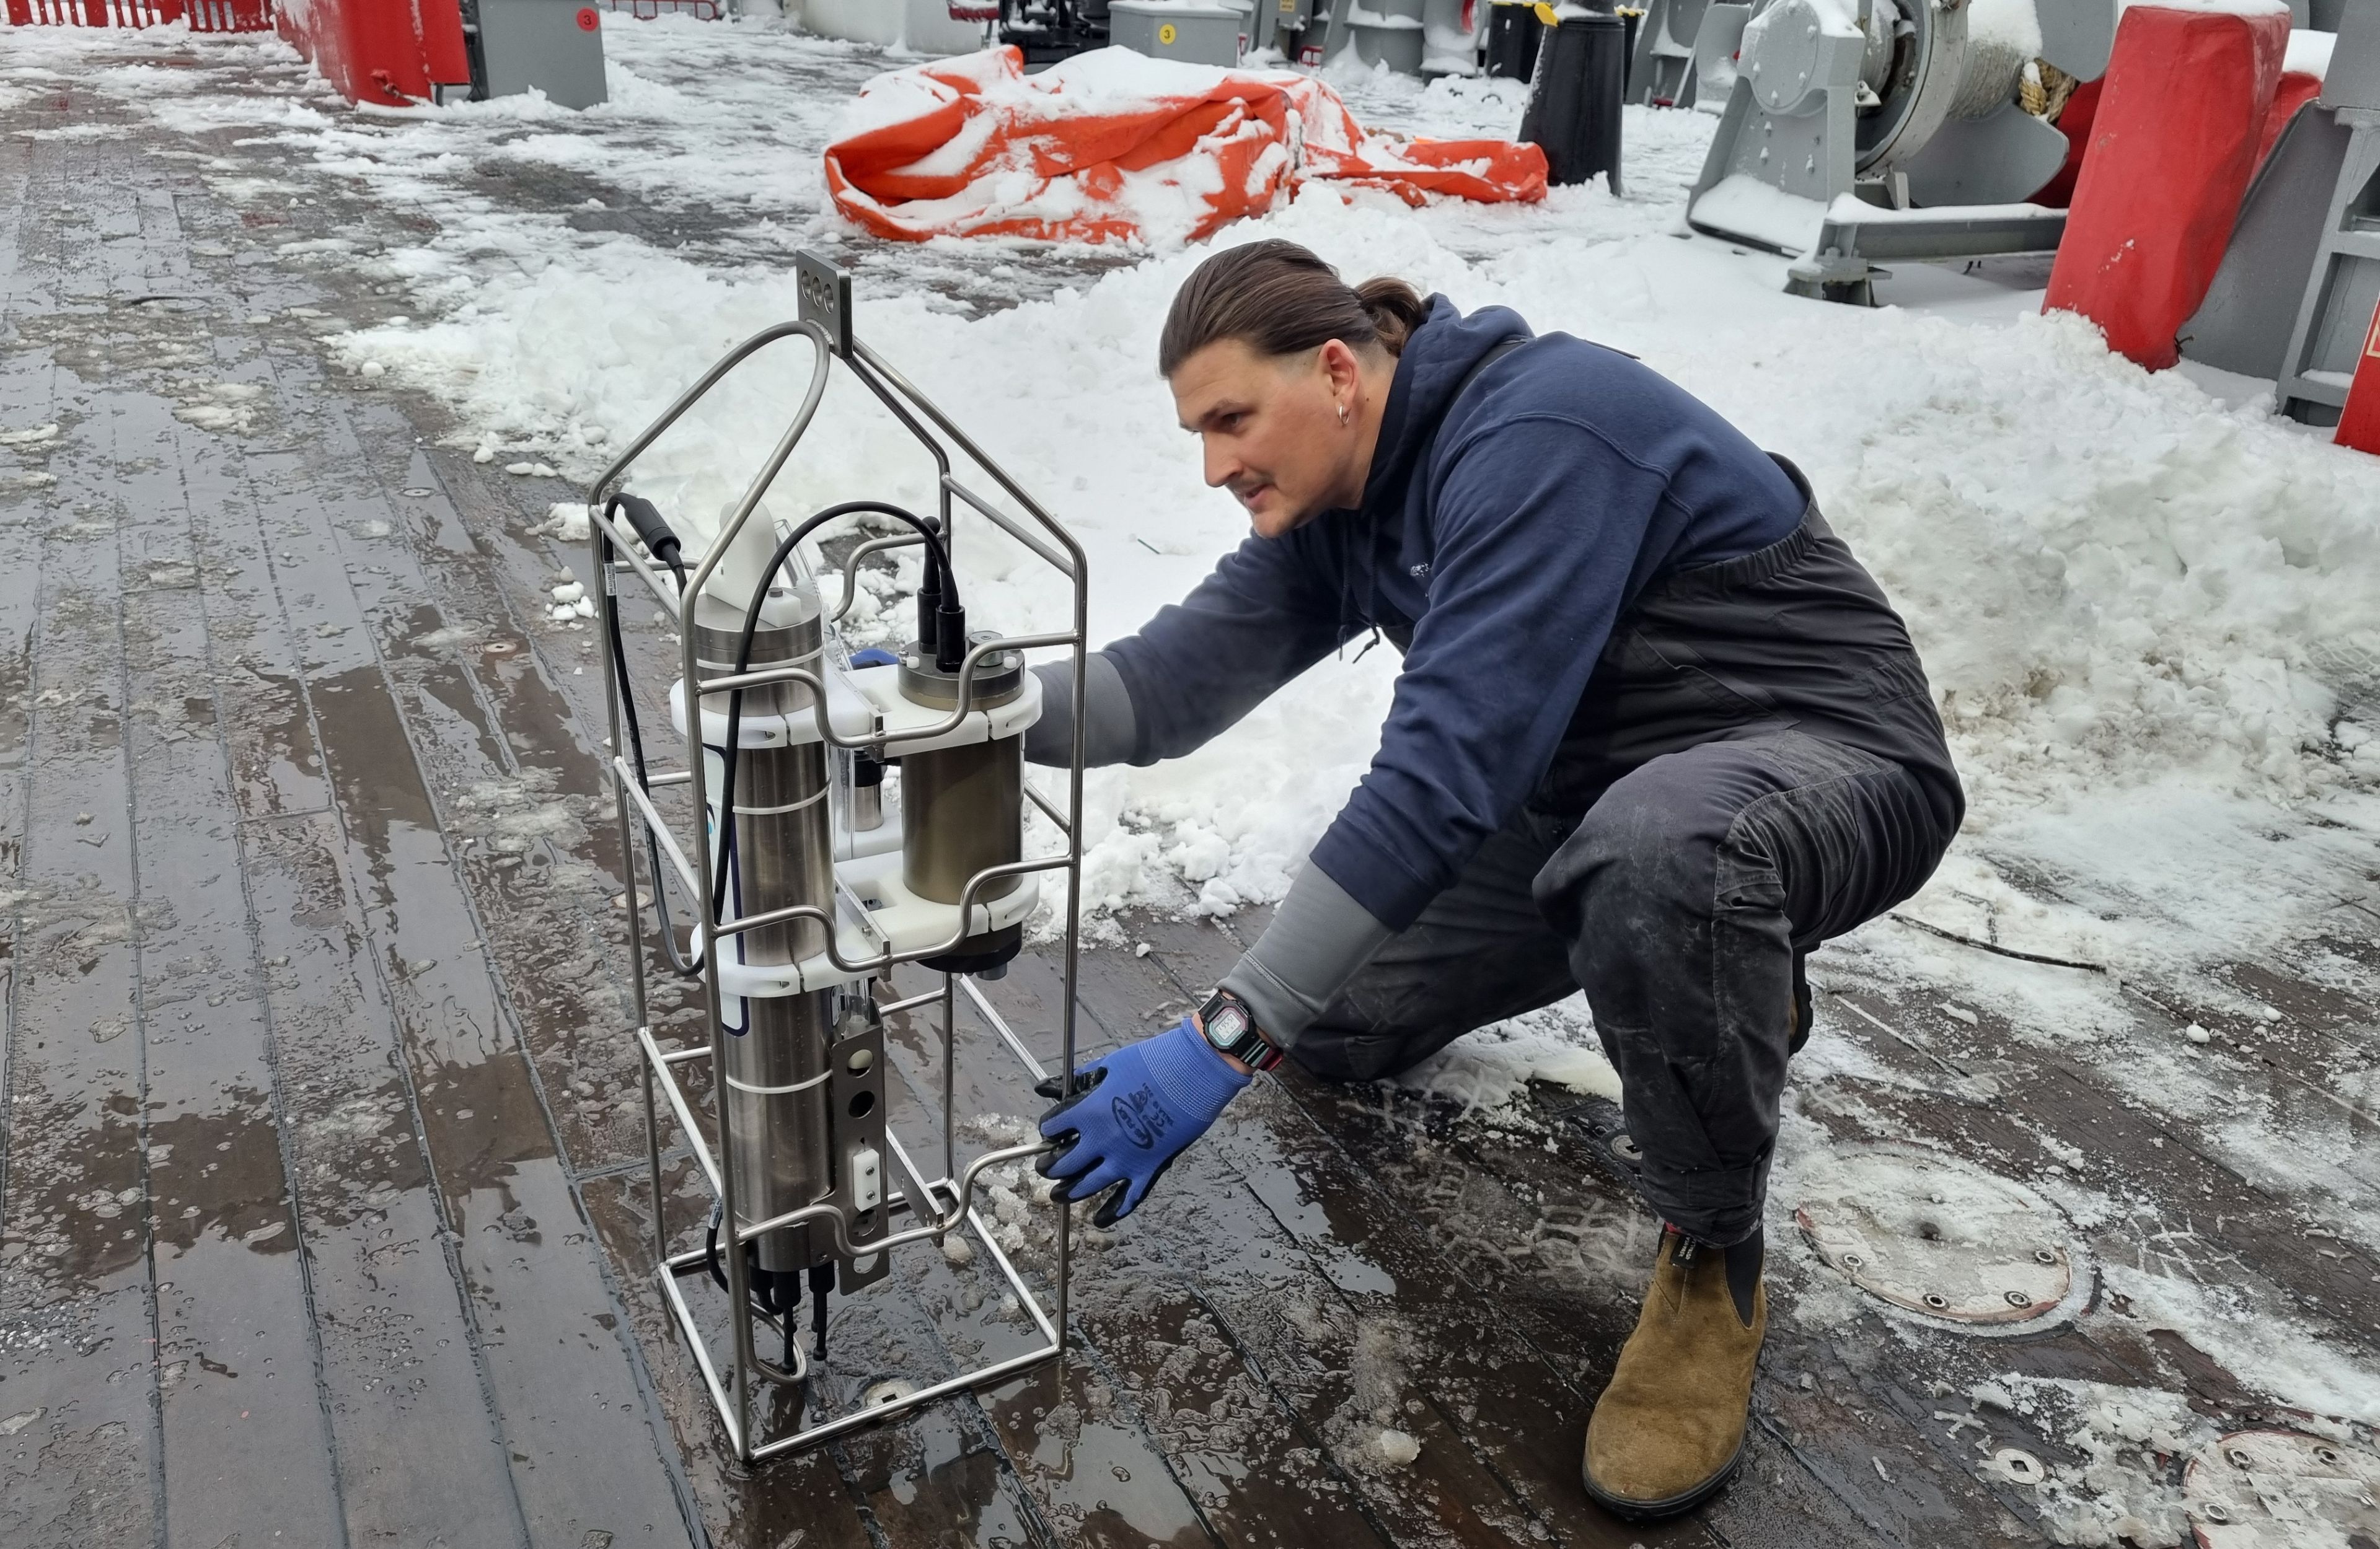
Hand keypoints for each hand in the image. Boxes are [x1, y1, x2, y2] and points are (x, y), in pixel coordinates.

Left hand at [1034, 1017, 1250, 1225]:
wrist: (1195, 1071)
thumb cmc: (1153, 1062)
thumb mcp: (1109, 1065)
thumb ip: (1077, 1082)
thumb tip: (1045, 1087)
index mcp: (1089, 1111)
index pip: (1053, 1128)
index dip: (1049, 1129)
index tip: (1051, 1130)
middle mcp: (1102, 1140)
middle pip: (1063, 1163)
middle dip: (1049, 1166)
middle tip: (1045, 1166)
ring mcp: (1125, 1159)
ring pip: (1087, 1186)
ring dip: (1068, 1192)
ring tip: (1058, 1194)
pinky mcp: (1149, 1170)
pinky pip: (1127, 1199)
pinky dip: (1111, 1212)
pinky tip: (1099, 1219)